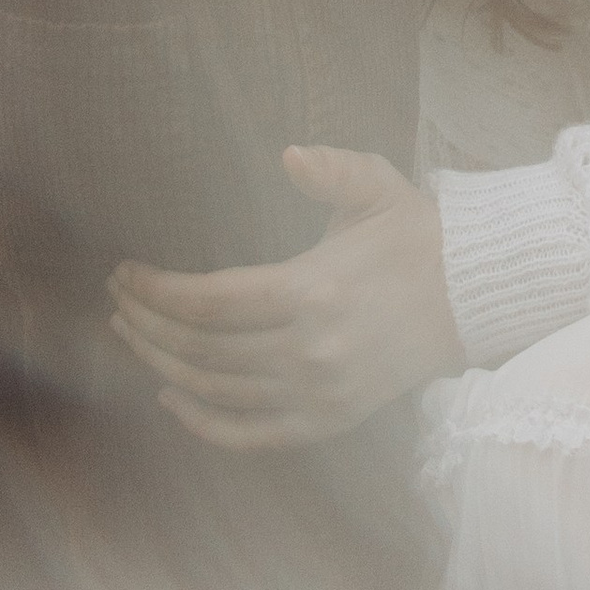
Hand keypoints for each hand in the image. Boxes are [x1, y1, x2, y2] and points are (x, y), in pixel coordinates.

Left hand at [108, 146, 464, 449]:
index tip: (124, 274)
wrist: (471, 295)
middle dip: (147, 324)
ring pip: (215, 390)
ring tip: (133, 336)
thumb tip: (289, 155)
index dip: (156, 291)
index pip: (209, 302)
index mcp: (312, 290)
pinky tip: (171, 398)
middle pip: (200, 349)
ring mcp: (318, 393)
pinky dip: (202, 424)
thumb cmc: (414, 234)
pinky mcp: (328, 421)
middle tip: (117, 302)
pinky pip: (249, 434)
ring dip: (162, 365)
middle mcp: (310, 350)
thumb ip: (330, 170)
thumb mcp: (376, 188)